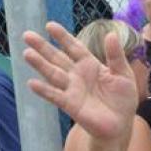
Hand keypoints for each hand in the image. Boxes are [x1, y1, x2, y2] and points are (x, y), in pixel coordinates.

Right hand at [23, 22, 137, 141]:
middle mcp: (78, 75)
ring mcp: (72, 89)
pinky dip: (44, 90)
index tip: (49, 25)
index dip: (63, 37)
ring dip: (40, 64)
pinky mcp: (70, 105)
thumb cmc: (122, 100)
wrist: (120, 125)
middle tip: (27, 35)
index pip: (74, 48)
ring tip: (27, 53)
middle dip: (43, 47)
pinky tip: (32, 83)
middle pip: (58, 58)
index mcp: (90, 65)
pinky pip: (55, 96)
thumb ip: (116, 56)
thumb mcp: (124, 74)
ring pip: (53, 74)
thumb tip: (111, 34)